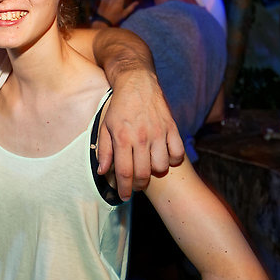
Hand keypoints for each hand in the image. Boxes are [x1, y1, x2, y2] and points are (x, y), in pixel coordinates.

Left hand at [97, 70, 183, 199]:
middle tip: (137, 185)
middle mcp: (141, 137)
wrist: (137, 82)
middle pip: (144, 173)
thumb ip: (104, 150)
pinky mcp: (172, 127)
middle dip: (139, 185)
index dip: (124, 189)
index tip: (124, 197)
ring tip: (150, 168)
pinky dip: (174, 160)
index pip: (124, 172)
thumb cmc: (118, 106)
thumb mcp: (105, 126)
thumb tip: (102, 172)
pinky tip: (165, 157)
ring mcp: (158, 133)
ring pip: (162, 166)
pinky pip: (178, 153)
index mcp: (122, 138)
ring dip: (156, 172)